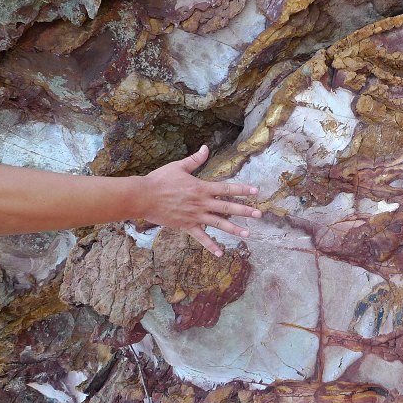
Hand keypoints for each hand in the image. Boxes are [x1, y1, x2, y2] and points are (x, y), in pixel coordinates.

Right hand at [141, 144, 259, 256]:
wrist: (143, 197)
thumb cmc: (160, 180)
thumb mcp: (178, 166)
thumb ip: (195, 160)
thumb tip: (206, 148)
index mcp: (202, 187)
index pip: (227, 188)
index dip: (243, 189)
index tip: (256, 191)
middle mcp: (202, 203)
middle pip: (228, 207)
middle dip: (245, 211)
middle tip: (259, 214)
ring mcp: (195, 216)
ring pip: (219, 224)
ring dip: (234, 229)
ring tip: (248, 234)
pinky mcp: (187, 226)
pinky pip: (201, 238)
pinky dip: (211, 246)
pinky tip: (221, 253)